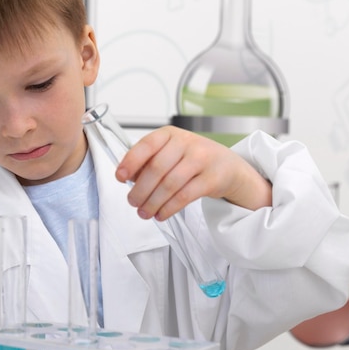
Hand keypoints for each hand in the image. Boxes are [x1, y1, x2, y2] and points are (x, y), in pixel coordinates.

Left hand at [115, 126, 271, 220]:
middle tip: (132, 202)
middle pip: (156, 168)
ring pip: (169, 185)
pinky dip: (168, 208)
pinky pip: (184, 197)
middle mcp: (186, 143)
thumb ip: (149, 161)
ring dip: (153, 202)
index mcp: (170, 135)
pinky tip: (161, 214)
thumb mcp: (171, 152)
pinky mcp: (211, 179)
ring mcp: (201, 159)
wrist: (228, 166)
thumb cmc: (193, 159)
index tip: (120, 176)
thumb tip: (127, 177)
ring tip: (144, 212)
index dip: (131, 161)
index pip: (147, 145)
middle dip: (140, 190)